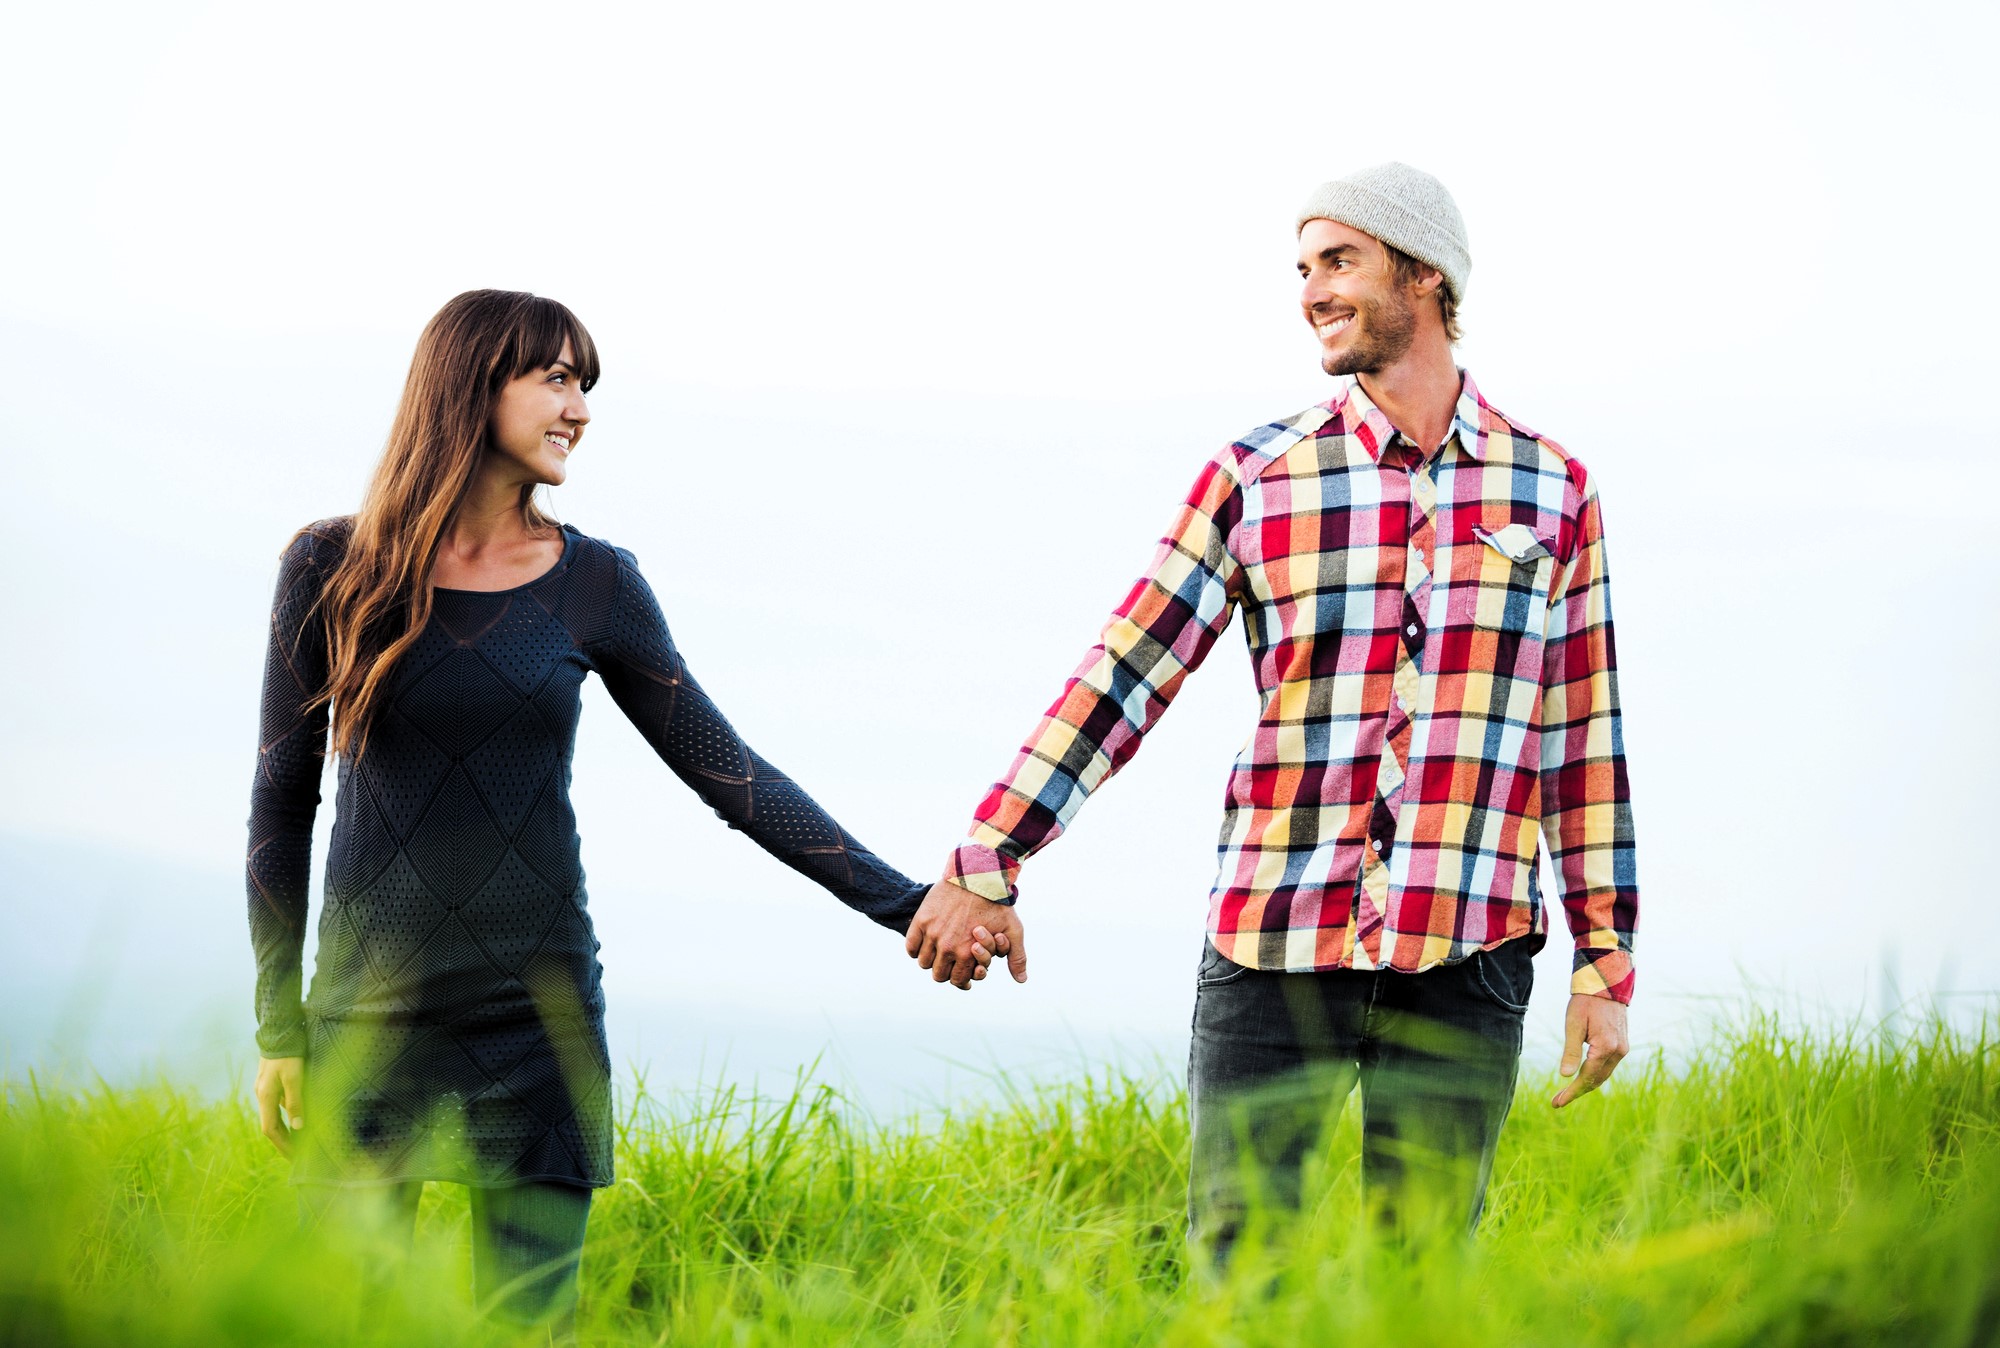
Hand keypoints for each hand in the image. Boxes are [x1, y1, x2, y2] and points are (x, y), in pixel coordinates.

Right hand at [256, 1055, 304, 1154]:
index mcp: (266, 1097)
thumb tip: (298, 1127)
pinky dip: (285, 1117)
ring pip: (273, 1116)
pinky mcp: (270, 1084)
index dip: (282, 1145)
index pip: (270, 1130)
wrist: (279, 1033)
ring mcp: (265, 1090)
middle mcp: (262, 1096)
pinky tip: (298, 1119)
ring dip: (285, 1130)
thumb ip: (295, 1102)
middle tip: (297, 1155)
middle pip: (271, 1126)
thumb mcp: (294, 1078)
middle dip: (284, 1142)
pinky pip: (276, 1107)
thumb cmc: (288, 1055)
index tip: (294, 1156)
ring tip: (300, 1141)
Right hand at [905, 879, 1028, 989]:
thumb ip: (1017, 957)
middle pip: (938, 975)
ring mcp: (932, 933)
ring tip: (938, 954)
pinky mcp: (922, 920)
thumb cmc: (997, 902)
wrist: (977, 875)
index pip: (957, 981)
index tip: (962, 976)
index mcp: (968, 953)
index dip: (961, 981)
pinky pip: (911, 946)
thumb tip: (1022, 980)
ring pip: (924, 963)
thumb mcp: (1013, 930)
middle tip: (949, 965)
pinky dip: (915, 950)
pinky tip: (925, 945)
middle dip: (945, 973)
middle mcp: (948, 946)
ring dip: (931, 962)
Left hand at [1551, 994, 1628, 1108]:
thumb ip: (1571, 1051)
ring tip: (1566, 1093)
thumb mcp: (1574, 1025)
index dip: (1571, 1092)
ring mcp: (1623, 1049)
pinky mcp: (1622, 1045)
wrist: (1606, 983)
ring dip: (1586, 1085)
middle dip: (1577, 1092)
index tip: (1556, 1103)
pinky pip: (1607, 1067)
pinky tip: (1581, 1078)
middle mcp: (1618, 1051)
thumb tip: (1566, 1076)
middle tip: (1557, 1102)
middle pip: (1596, 1080)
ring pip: (1603, 1075)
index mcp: (1606, 1047)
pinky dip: (1594, 1075)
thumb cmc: (1586, 1001)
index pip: (1587, 1077)